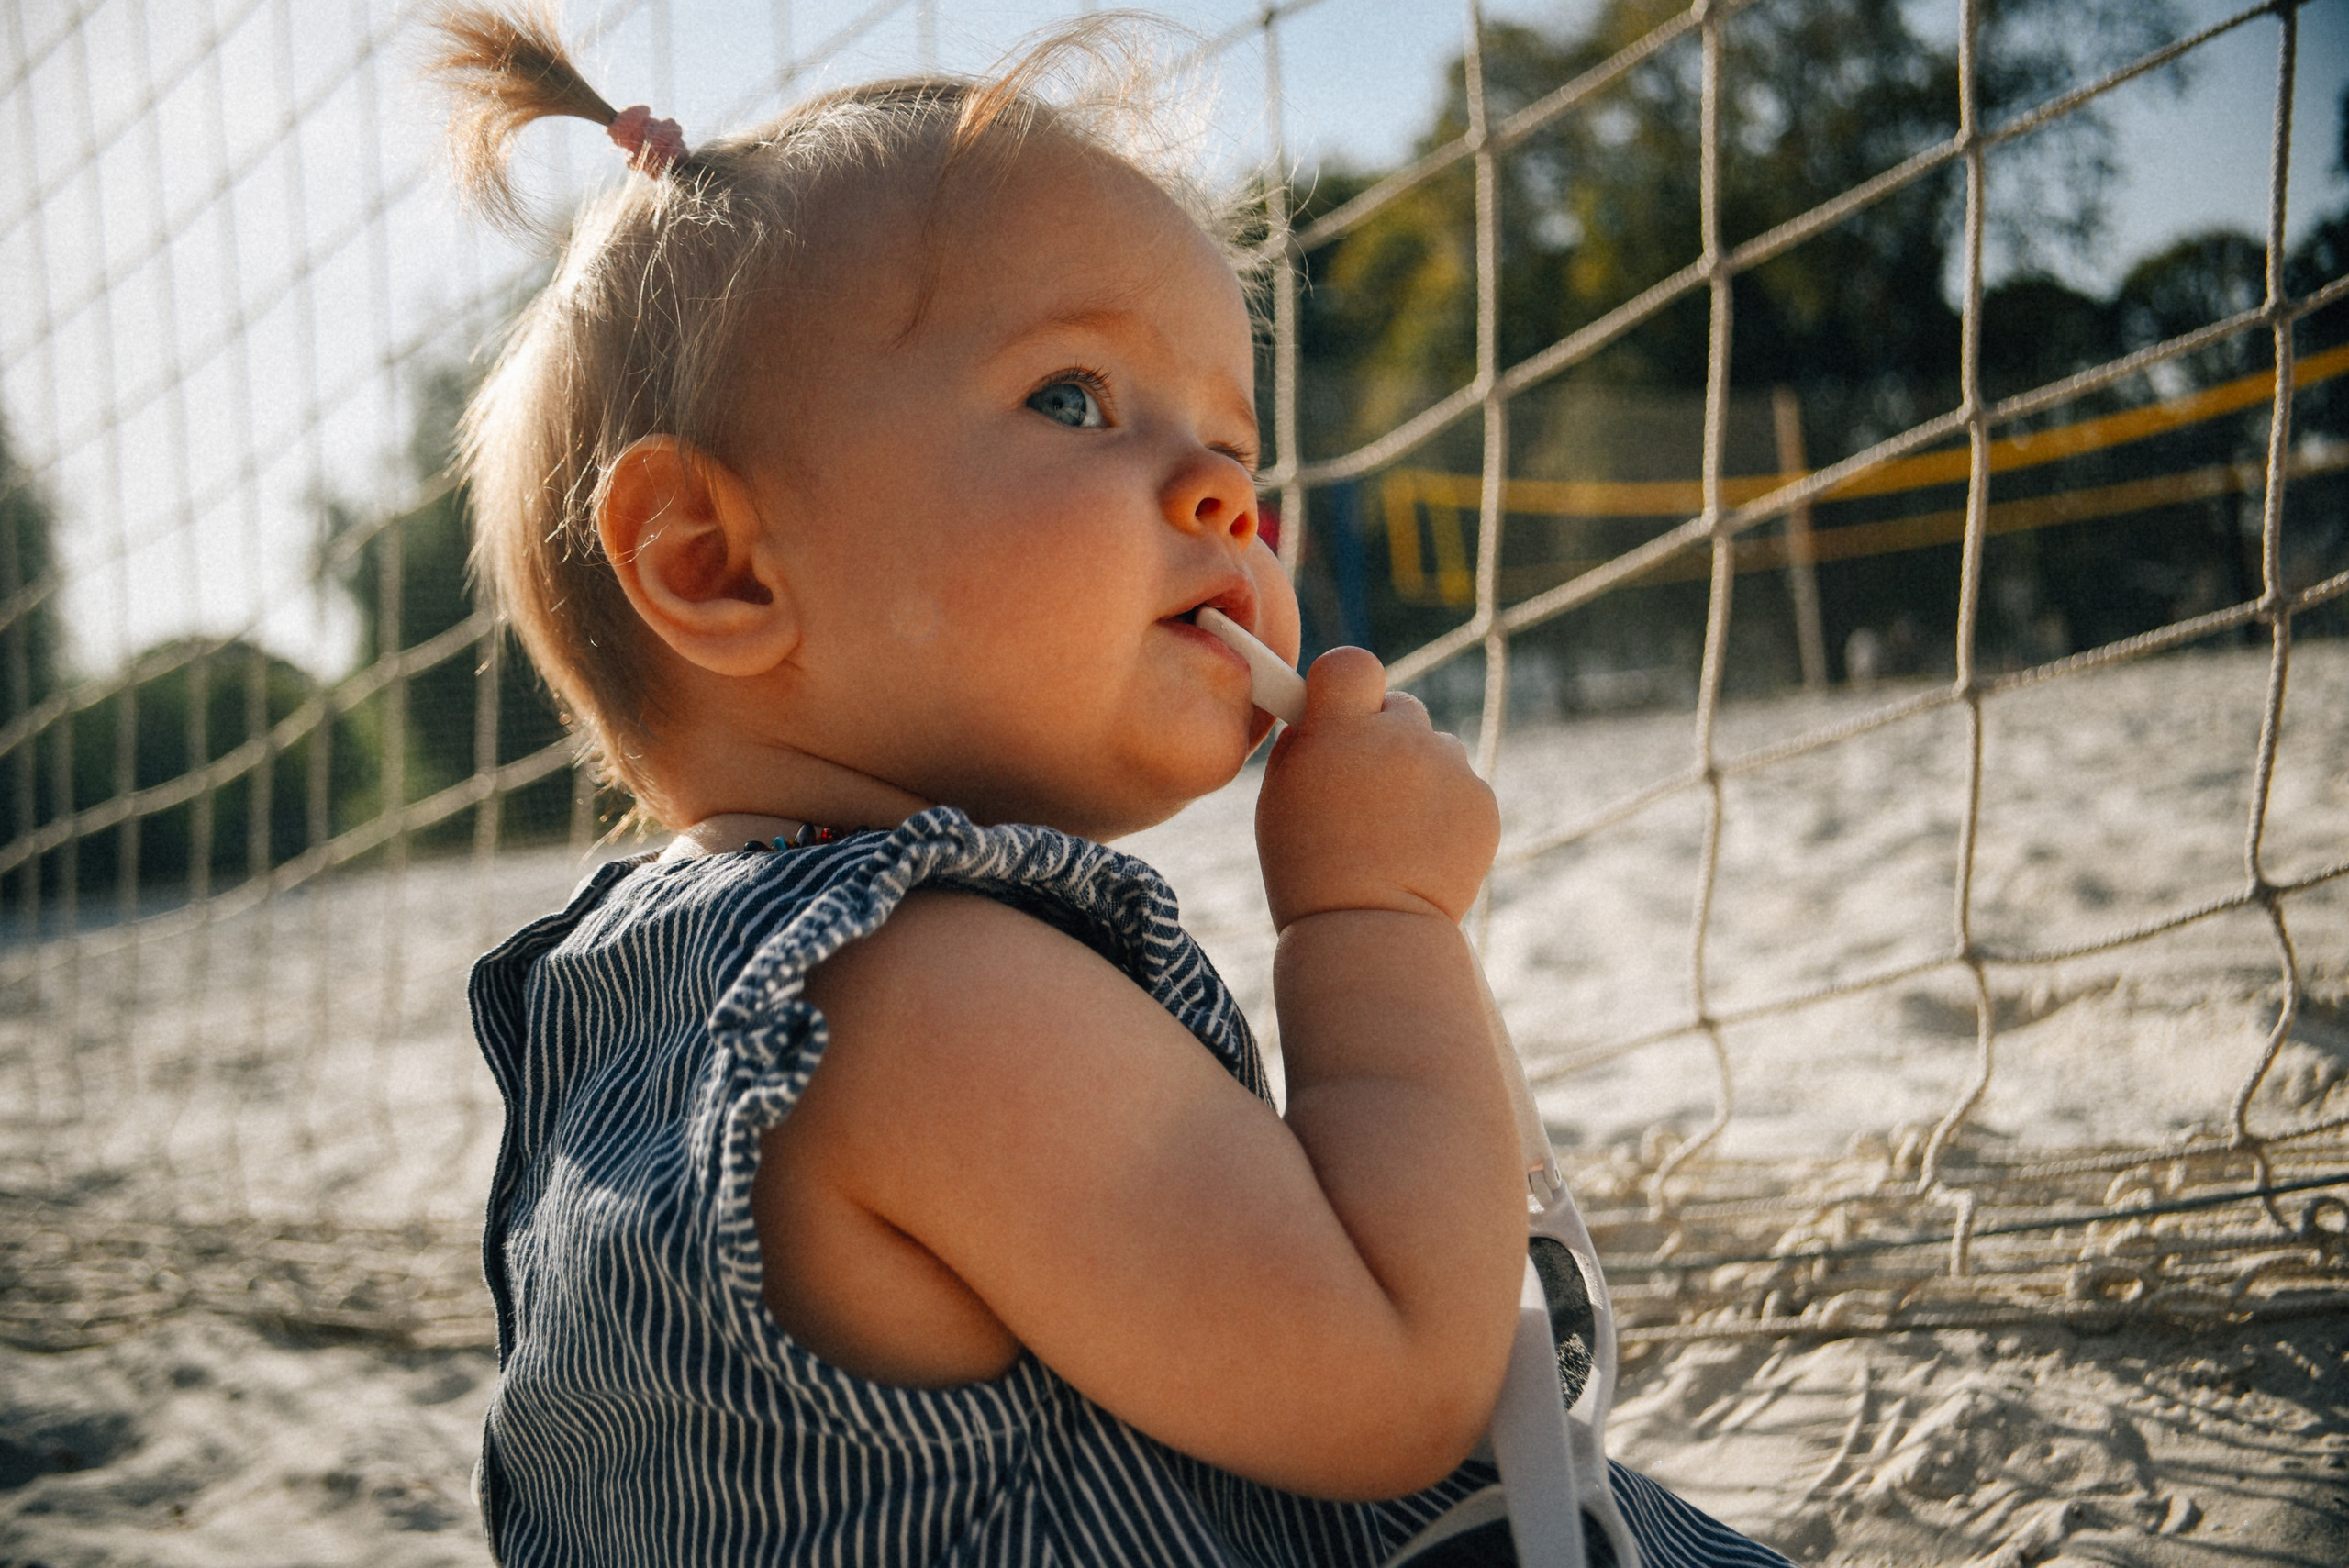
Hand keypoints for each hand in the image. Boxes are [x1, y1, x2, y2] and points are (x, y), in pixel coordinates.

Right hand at [1255, 647, 1499, 928]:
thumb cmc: (1308, 867)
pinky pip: (1462, 787)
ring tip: (1395, 832)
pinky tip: (1422, 850)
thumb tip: (1329, 714)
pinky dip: (1447, 812)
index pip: (1352, 663)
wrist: (1369, 932)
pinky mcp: (1483, 802)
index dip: (1348, 684)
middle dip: (1387, 737)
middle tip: (1367, 789)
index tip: (1341, 711)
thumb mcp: (1281, 794)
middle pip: (1401, 707)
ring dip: (1420, 775)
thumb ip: (1309, 740)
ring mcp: (1449, 768)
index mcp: (1340, 729)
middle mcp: (1400, 737)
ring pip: (1437, 748)